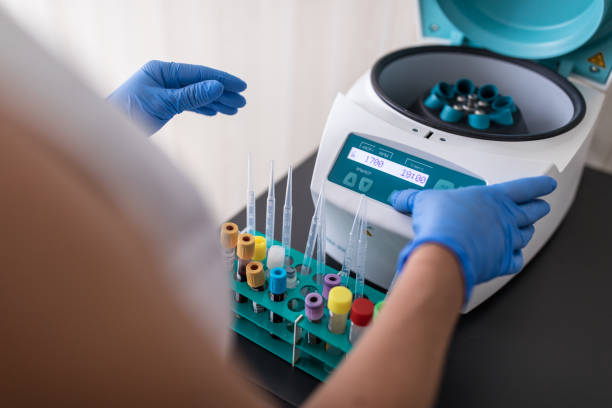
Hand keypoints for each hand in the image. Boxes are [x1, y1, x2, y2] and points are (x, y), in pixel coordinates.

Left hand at [107, 60, 246, 134]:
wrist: (106, 134)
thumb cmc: (128, 113)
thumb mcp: (163, 103)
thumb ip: (191, 95)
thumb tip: (217, 87)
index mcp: (162, 70)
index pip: (198, 73)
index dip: (221, 79)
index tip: (240, 86)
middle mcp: (164, 78)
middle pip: (200, 83)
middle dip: (222, 93)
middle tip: (242, 101)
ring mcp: (164, 91)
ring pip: (196, 95)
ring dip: (215, 102)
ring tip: (234, 109)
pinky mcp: (162, 105)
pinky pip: (188, 104)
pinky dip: (202, 108)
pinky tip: (215, 111)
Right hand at [390, 176, 556, 301]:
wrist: (445, 251)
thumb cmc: (442, 223)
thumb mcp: (424, 201)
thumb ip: (413, 198)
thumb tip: (400, 197)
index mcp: (492, 198)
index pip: (524, 187)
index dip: (538, 185)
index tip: (546, 184)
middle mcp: (504, 218)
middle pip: (531, 211)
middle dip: (537, 208)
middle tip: (539, 206)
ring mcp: (506, 240)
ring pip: (526, 235)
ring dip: (528, 232)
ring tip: (526, 230)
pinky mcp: (502, 261)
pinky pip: (517, 260)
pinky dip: (517, 258)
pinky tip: (513, 257)